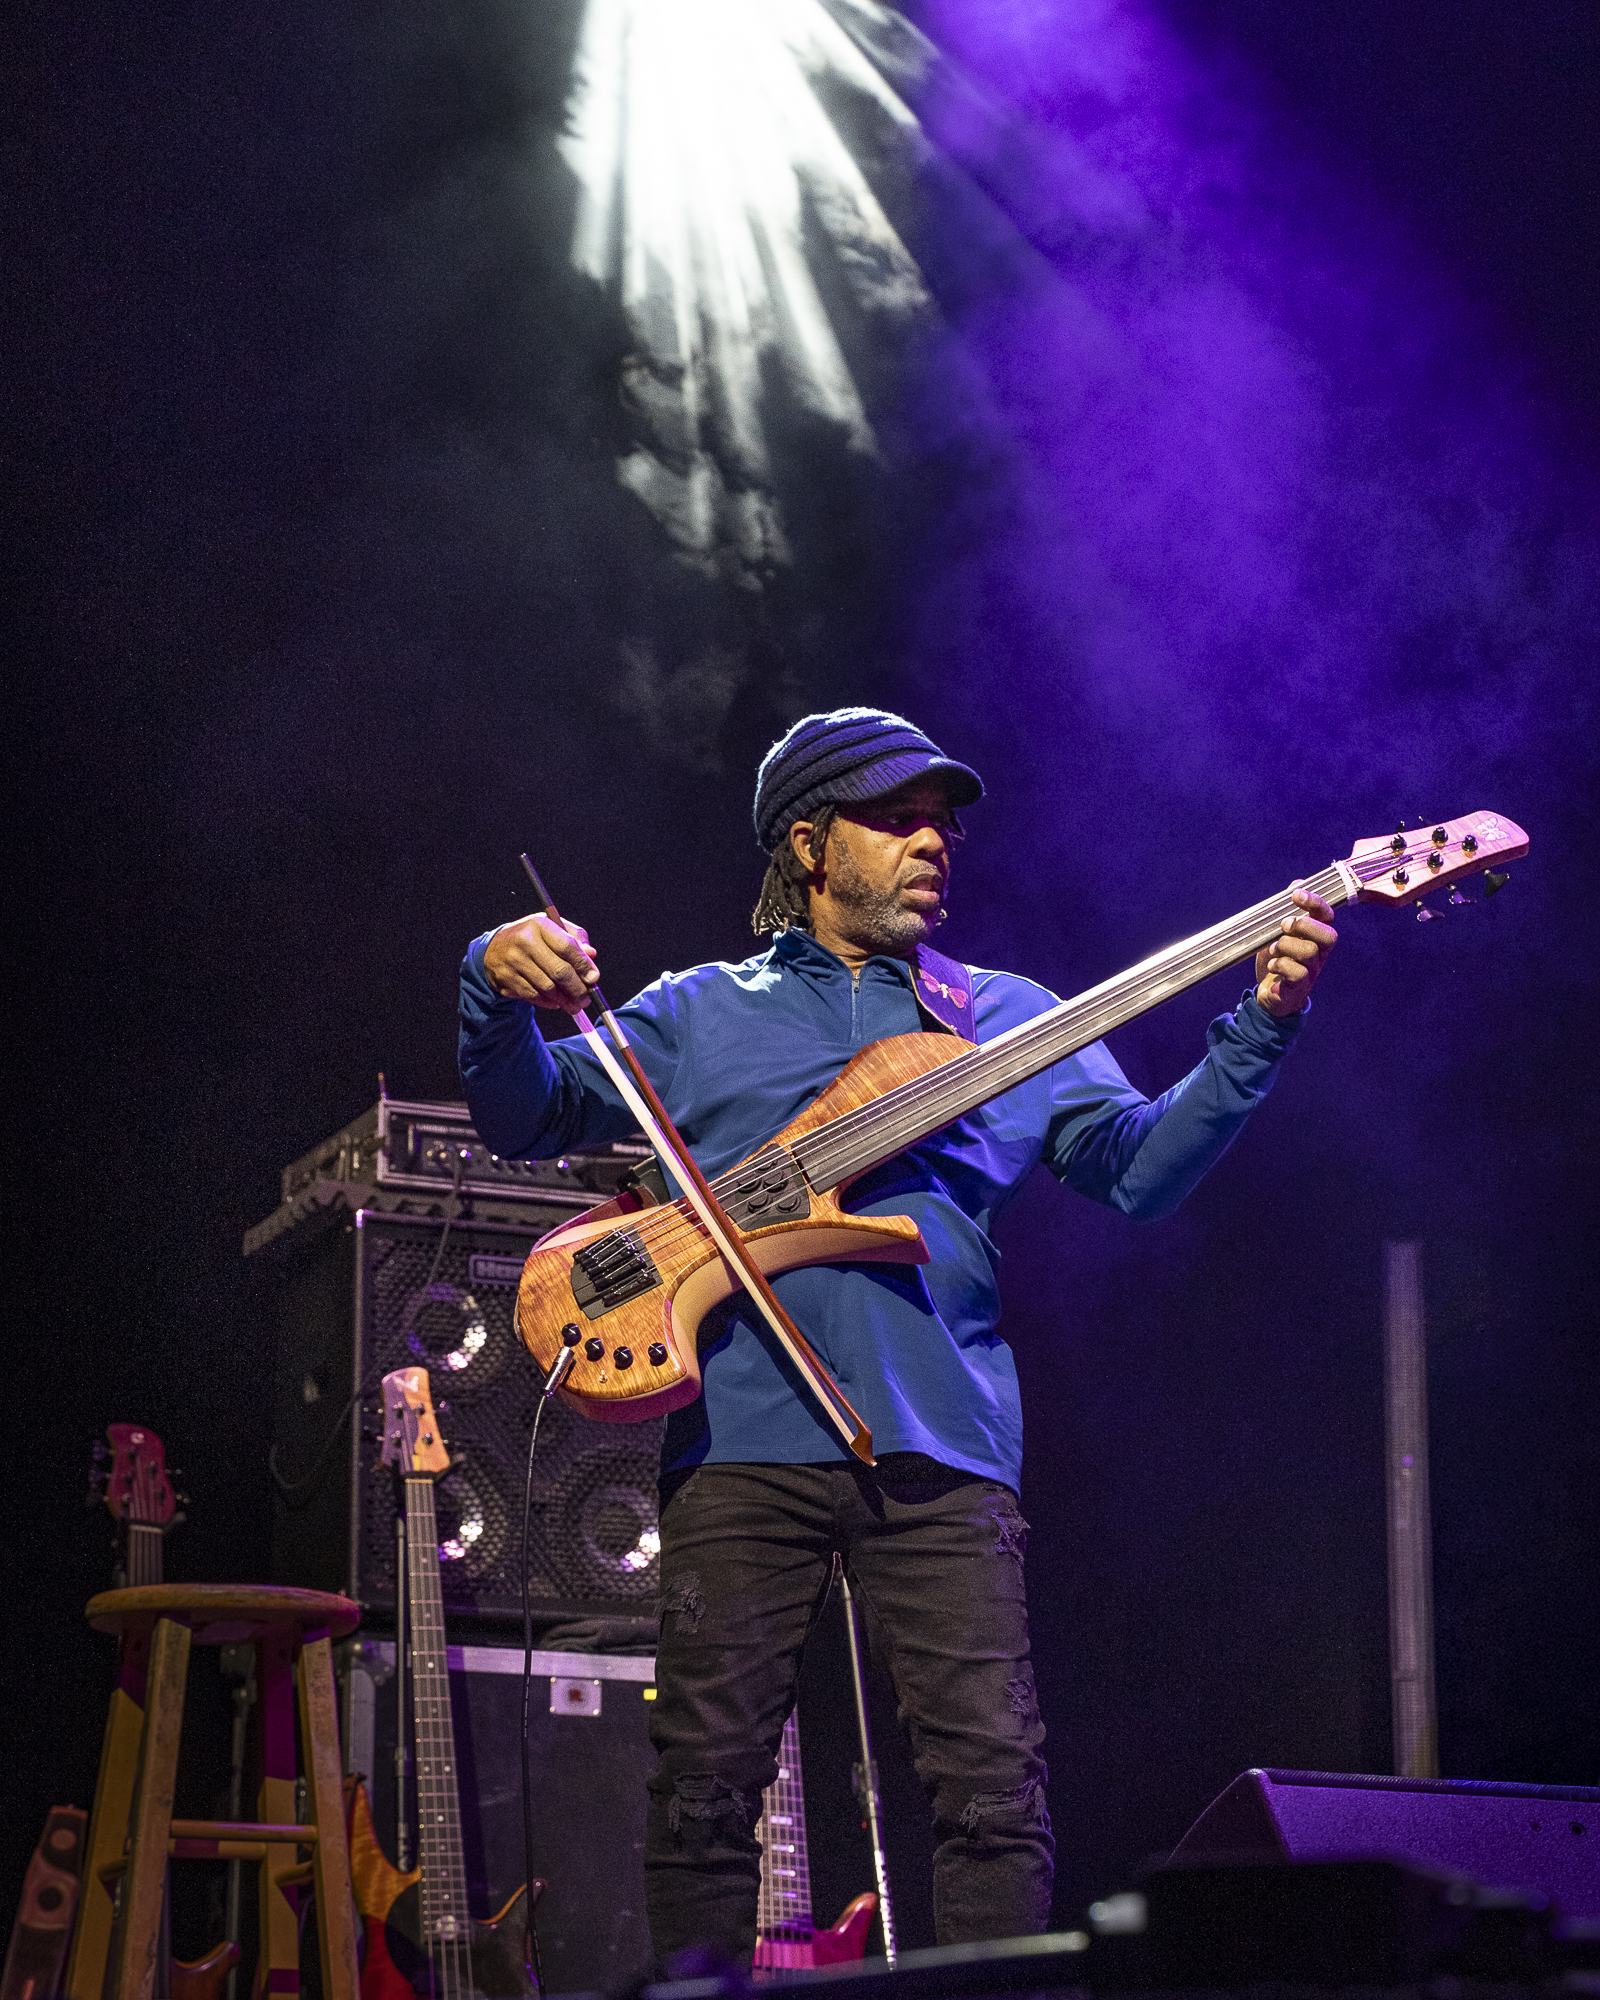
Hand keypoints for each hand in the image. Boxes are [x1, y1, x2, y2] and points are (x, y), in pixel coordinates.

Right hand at [484, 912, 599, 1013]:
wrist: (493, 949)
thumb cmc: (531, 938)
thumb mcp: (552, 928)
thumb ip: (574, 938)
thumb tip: (591, 955)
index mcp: (539, 925)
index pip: (567, 946)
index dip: (583, 965)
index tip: (594, 978)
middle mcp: (524, 941)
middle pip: (559, 971)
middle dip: (577, 989)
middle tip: (586, 998)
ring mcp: (513, 961)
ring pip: (548, 988)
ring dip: (565, 1000)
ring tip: (575, 1004)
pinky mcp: (506, 978)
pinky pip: (534, 996)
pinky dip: (549, 1002)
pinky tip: (556, 1002)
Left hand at [1254, 887, 1337, 1016]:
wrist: (1270, 993)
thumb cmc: (1277, 958)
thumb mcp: (1278, 931)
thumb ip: (1288, 908)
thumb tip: (1298, 882)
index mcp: (1316, 935)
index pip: (1327, 915)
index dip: (1315, 902)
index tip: (1295, 894)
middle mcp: (1319, 952)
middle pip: (1328, 935)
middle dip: (1304, 925)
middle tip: (1284, 925)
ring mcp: (1312, 970)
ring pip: (1309, 952)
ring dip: (1286, 945)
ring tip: (1273, 949)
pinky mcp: (1300, 986)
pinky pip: (1298, 973)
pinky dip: (1280, 965)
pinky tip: (1272, 965)